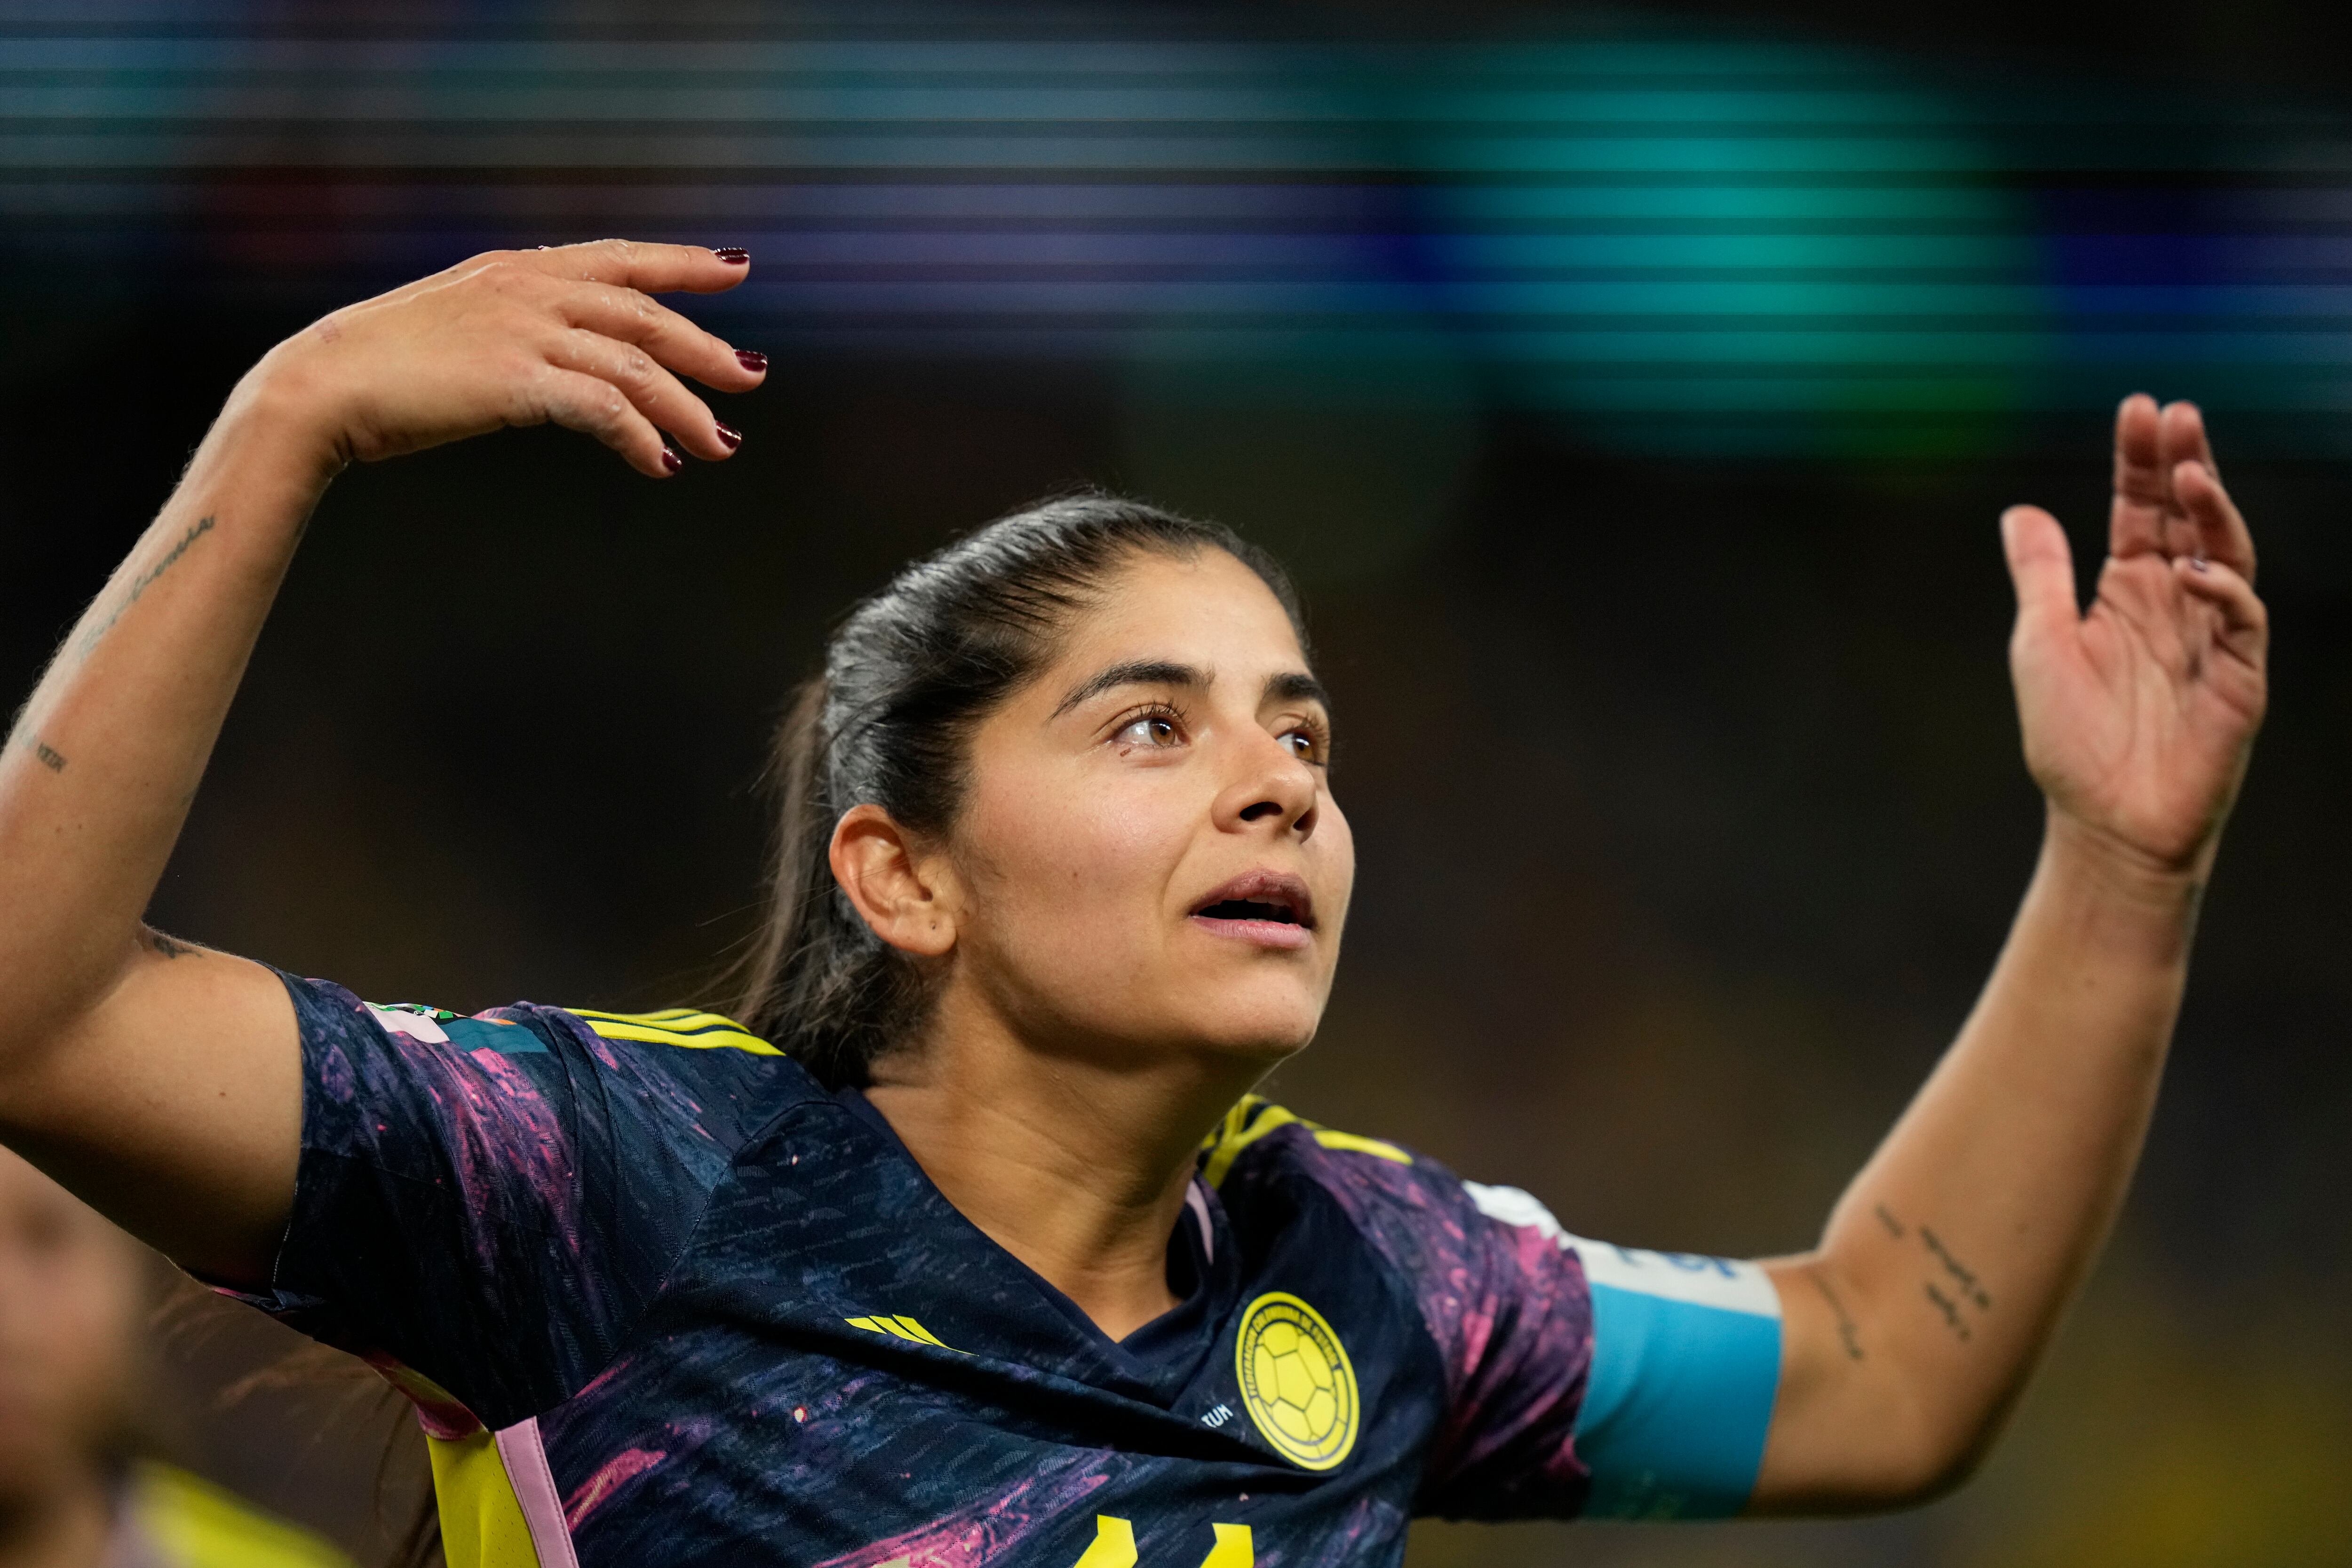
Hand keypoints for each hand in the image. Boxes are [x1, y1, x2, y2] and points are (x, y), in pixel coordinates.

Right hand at [245, 239, 765, 478]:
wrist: (322, 384)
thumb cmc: (384, 367)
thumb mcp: (460, 326)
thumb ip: (516, 327)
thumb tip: (560, 359)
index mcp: (517, 270)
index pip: (621, 259)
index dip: (683, 264)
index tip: (735, 269)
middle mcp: (529, 291)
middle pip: (645, 314)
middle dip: (705, 348)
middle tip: (751, 378)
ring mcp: (524, 333)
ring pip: (636, 367)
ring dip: (686, 409)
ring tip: (721, 444)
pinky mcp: (516, 382)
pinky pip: (602, 409)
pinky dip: (639, 437)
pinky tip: (660, 463)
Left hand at [2001, 395, 2267, 876]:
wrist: (2103, 822)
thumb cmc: (2070, 740)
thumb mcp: (2040, 643)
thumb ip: (2040, 576)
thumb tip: (2020, 510)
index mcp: (2126, 592)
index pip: (2138, 510)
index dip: (2139, 461)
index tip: (2138, 409)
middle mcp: (2174, 604)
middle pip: (2187, 518)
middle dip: (2184, 464)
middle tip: (2177, 414)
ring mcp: (2211, 637)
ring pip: (2226, 555)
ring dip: (2212, 511)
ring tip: (2190, 471)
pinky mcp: (2238, 677)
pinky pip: (2241, 621)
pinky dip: (2222, 592)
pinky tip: (2192, 572)